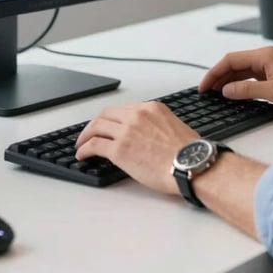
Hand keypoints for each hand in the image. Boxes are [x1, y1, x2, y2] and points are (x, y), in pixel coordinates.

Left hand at [74, 101, 197, 195]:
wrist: (191, 164)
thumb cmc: (189, 152)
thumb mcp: (174, 126)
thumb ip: (157, 125)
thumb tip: (149, 136)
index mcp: (152, 108)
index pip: (124, 110)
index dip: (112, 119)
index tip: (108, 126)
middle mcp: (137, 115)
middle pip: (106, 114)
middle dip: (95, 124)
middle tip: (89, 133)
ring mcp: (127, 131)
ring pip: (97, 126)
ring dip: (85, 135)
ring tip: (81, 144)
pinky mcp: (119, 149)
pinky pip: (94, 145)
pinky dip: (84, 149)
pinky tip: (82, 155)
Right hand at [200, 46, 272, 112]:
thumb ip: (247, 90)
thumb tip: (226, 90)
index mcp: (264, 55)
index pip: (230, 60)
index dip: (214, 73)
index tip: (204, 86)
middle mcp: (266, 57)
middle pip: (235, 64)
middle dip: (218, 77)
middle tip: (206, 91)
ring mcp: (271, 65)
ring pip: (243, 70)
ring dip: (229, 81)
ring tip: (217, 94)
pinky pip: (252, 76)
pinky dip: (241, 84)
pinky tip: (236, 94)